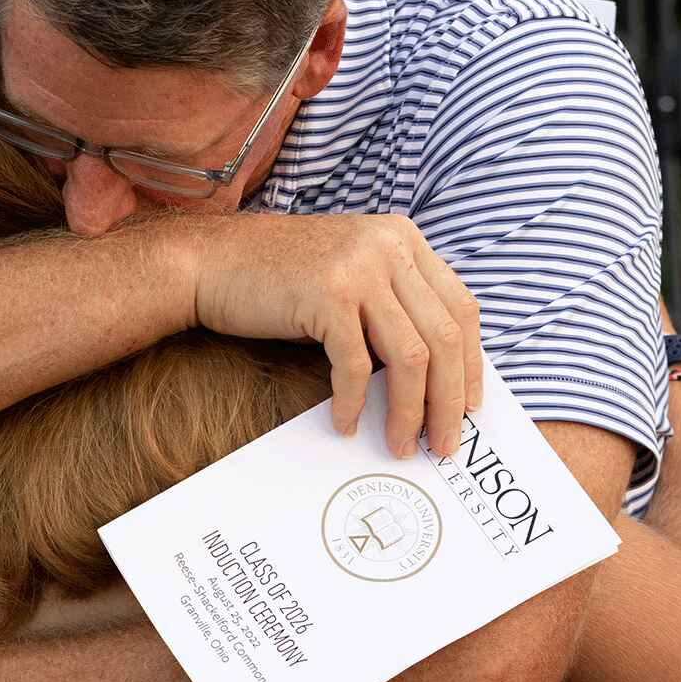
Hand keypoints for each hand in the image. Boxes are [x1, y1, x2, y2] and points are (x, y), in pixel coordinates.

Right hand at [187, 212, 481, 457]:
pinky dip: (355, 402)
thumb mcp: (349, 271)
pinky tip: (346, 423)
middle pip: (446, 336)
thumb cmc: (275, 277)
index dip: (471, 364)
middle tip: (446, 443)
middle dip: (449, 400)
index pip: (461, 308)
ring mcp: (359, 267)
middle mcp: (388, 245)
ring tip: (402, 444)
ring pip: (412, 356)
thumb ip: (391, 299)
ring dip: (409, 412)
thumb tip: (435, 373)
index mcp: (402, 237)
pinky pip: (356, 365)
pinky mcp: (328, 294)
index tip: (466, 406)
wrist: (208, 262)